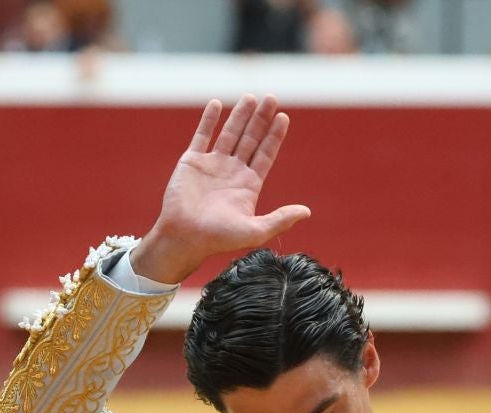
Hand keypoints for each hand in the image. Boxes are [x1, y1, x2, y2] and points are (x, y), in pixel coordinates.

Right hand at [129, 94, 312, 285]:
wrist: (184, 237)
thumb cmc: (218, 238)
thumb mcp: (255, 231)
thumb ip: (280, 219)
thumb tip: (307, 212)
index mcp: (248, 185)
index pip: (265, 154)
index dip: (274, 136)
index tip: (283, 117)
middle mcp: (232, 172)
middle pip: (250, 139)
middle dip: (261, 119)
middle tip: (272, 98)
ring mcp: (211, 164)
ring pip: (229, 133)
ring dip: (240, 115)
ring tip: (250, 97)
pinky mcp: (192, 161)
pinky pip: (202, 135)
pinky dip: (209, 119)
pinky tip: (217, 104)